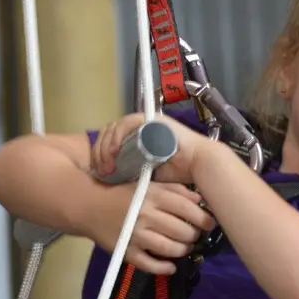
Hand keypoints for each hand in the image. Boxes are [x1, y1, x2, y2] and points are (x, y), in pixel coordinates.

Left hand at [92, 111, 213, 184]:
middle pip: (109, 132)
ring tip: (107, 165)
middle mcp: (140, 126)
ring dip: (106, 146)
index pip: (111, 139)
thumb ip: (132, 170)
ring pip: (114, 127)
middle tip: (101, 171)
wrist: (198, 164)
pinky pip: (126, 123)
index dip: (101, 154)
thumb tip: (113, 179)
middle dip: (100, 152)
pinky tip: (114, 153)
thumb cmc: (178, 171)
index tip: (100, 173)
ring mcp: (145, 121)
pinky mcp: (150, 119)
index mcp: (139, 137)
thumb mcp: (147, 172)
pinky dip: (116, 137)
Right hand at [94, 180, 216, 274]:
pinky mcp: (126, 252)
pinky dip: (164, 268)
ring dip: (183, 250)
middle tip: (194, 235)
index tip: (210, 223)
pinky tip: (171, 266)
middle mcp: (146, 215)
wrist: (89, 205)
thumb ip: (174, 190)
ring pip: (170, 249)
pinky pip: (150, 265)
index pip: (187, 209)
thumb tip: (200, 201)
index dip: (203, 218)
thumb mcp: (149, 185)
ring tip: (184, 247)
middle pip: (182, 231)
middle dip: (194, 235)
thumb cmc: (124, 193)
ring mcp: (136, 236)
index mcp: (153, 196)